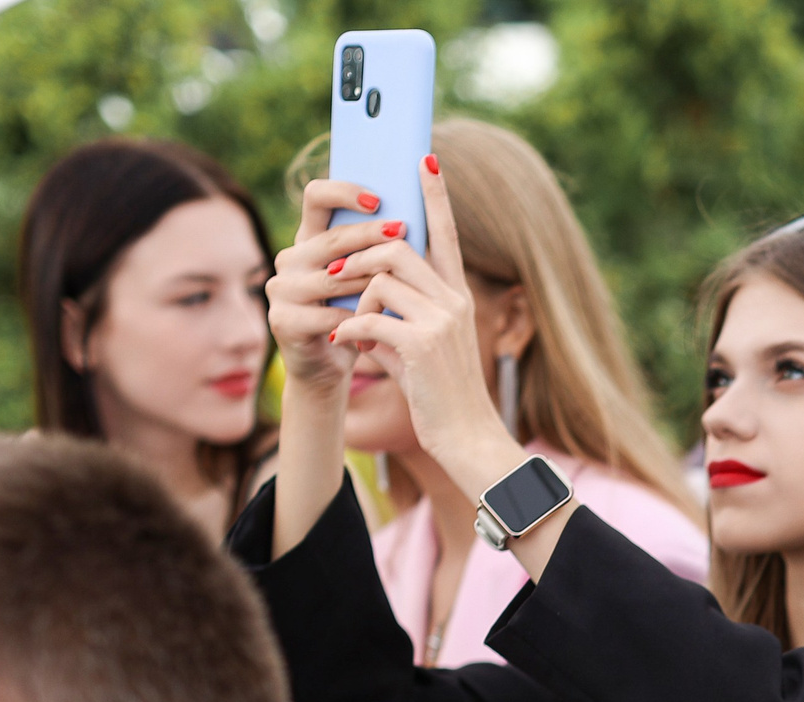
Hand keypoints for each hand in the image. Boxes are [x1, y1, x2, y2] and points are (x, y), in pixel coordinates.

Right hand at [266, 177, 403, 396]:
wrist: (330, 367)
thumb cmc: (356, 315)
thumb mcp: (367, 278)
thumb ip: (376, 250)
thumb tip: (413, 218)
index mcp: (310, 239)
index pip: (316, 197)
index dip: (344, 192)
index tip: (379, 199)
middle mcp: (290, 257)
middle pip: (332, 238)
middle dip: (370, 234)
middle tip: (402, 231)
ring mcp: (281, 288)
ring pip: (333, 278)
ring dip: (369, 279)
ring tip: (401, 281)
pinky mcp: (282, 320)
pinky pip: (328, 315)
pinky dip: (358, 319)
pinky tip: (382, 321)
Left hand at [326, 153, 523, 501]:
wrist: (468, 440)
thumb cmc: (442, 398)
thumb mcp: (425, 349)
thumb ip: (403, 315)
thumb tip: (368, 296)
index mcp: (457, 298)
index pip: (445, 234)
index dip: (434, 196)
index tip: (425, 160)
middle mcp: (454, 301)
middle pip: (395, 247)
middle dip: (357, 257)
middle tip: (335, 277)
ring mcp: (441, 321)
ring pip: (378, 280)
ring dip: (353, 301)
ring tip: (349, 328)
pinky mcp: (422, 344)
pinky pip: (370, 318)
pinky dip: (351, 332)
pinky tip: (346, 349)